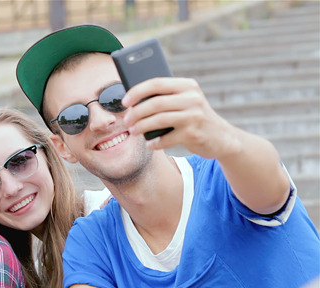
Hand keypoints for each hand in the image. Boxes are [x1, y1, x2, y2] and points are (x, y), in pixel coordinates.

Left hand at [122, 77, 239, 159]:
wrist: (222, 137)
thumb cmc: (194, 117)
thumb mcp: (185, 101)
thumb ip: (166, 97)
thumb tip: (133, 101)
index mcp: (187, 86)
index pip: (157, 83)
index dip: (137, 91)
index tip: (125, 101)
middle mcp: (192, 98)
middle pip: (155, 103)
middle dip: (137, 112)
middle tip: (127, 120)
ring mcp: (194, 116)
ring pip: (159, 120)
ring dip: (142, 127)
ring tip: (133, 131)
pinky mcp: (194, 134)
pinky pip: (166, 139)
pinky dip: (155, 143)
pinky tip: (150, 144)